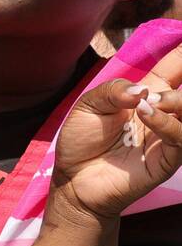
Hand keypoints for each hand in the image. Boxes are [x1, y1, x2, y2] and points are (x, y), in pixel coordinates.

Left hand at [52, 41, 181, 221]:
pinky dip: (168, 124)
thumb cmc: (82, 138)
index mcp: (147, 94)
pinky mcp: (166, 159)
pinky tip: (147, 113)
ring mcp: (167, 135)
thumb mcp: (89, 105)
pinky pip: (180, 139)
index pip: (175, 68)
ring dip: (179, 101)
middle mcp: (163, 113)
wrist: (74, 177)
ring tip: (156, 100)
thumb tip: (142, 90)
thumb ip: (113, 91)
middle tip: (163, 90)